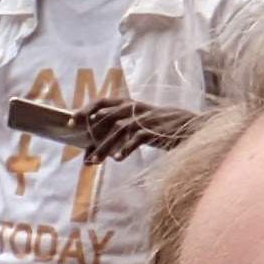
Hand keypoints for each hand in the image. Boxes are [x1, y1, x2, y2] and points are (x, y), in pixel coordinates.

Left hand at [78, 98, 198, 164]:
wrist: (192, 127)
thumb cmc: (162, 129)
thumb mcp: (140, 126)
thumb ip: (118, 134)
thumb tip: (91, 152)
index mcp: (131, 104)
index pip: (103, 101)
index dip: (86, 109)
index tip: (71, 121)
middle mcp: (137, 108)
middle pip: (107, 117)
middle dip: (91, 132)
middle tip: (80, 148)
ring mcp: (146, 118)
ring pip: (119, 130)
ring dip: (104, 147)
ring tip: (94, 162)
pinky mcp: (156, 129)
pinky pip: (136, 138)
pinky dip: (125, 149)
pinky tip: (117, 159)